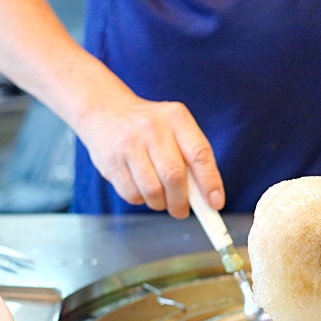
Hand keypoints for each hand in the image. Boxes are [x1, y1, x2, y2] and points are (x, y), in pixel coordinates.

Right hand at [77, 95, 223, 218]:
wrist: (105, 110)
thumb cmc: (150, 126)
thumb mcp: (175, 127)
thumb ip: (191, 156)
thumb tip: (205, 197)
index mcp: (176, 118)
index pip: (199, 154)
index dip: (210, 183)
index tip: (215, 203)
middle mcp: (152, 128)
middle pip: (174, 177)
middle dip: (181, 202)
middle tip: (182, 210)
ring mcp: (129, 144)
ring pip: (152, 190)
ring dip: (160, 204)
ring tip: (161, 199)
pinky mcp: (111, 161)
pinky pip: (132, 194)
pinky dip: (141, 200)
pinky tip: (141, 189)